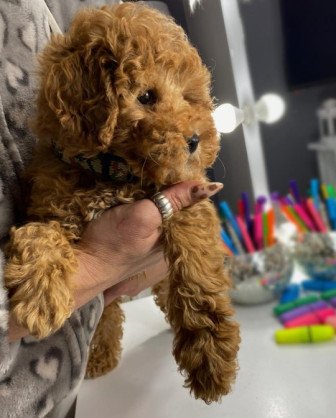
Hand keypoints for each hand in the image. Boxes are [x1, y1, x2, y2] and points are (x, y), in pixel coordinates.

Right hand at [8, 180, 222, 340]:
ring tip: (156, 167)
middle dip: (175, 183)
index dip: (190, 182)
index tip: (183, 161)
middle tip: (166, 160)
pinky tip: (143, 184)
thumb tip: (213, 186)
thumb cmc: (112, 244)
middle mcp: (172, 241)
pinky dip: (148, 196)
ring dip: (160, 188)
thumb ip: (176, 201)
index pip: (196, 206)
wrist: (82, 265)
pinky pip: (152, 210)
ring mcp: (156, 239)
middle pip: (181, 205)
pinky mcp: (140, 234)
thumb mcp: (145, 218)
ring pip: (166, 206)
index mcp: (181, 241)